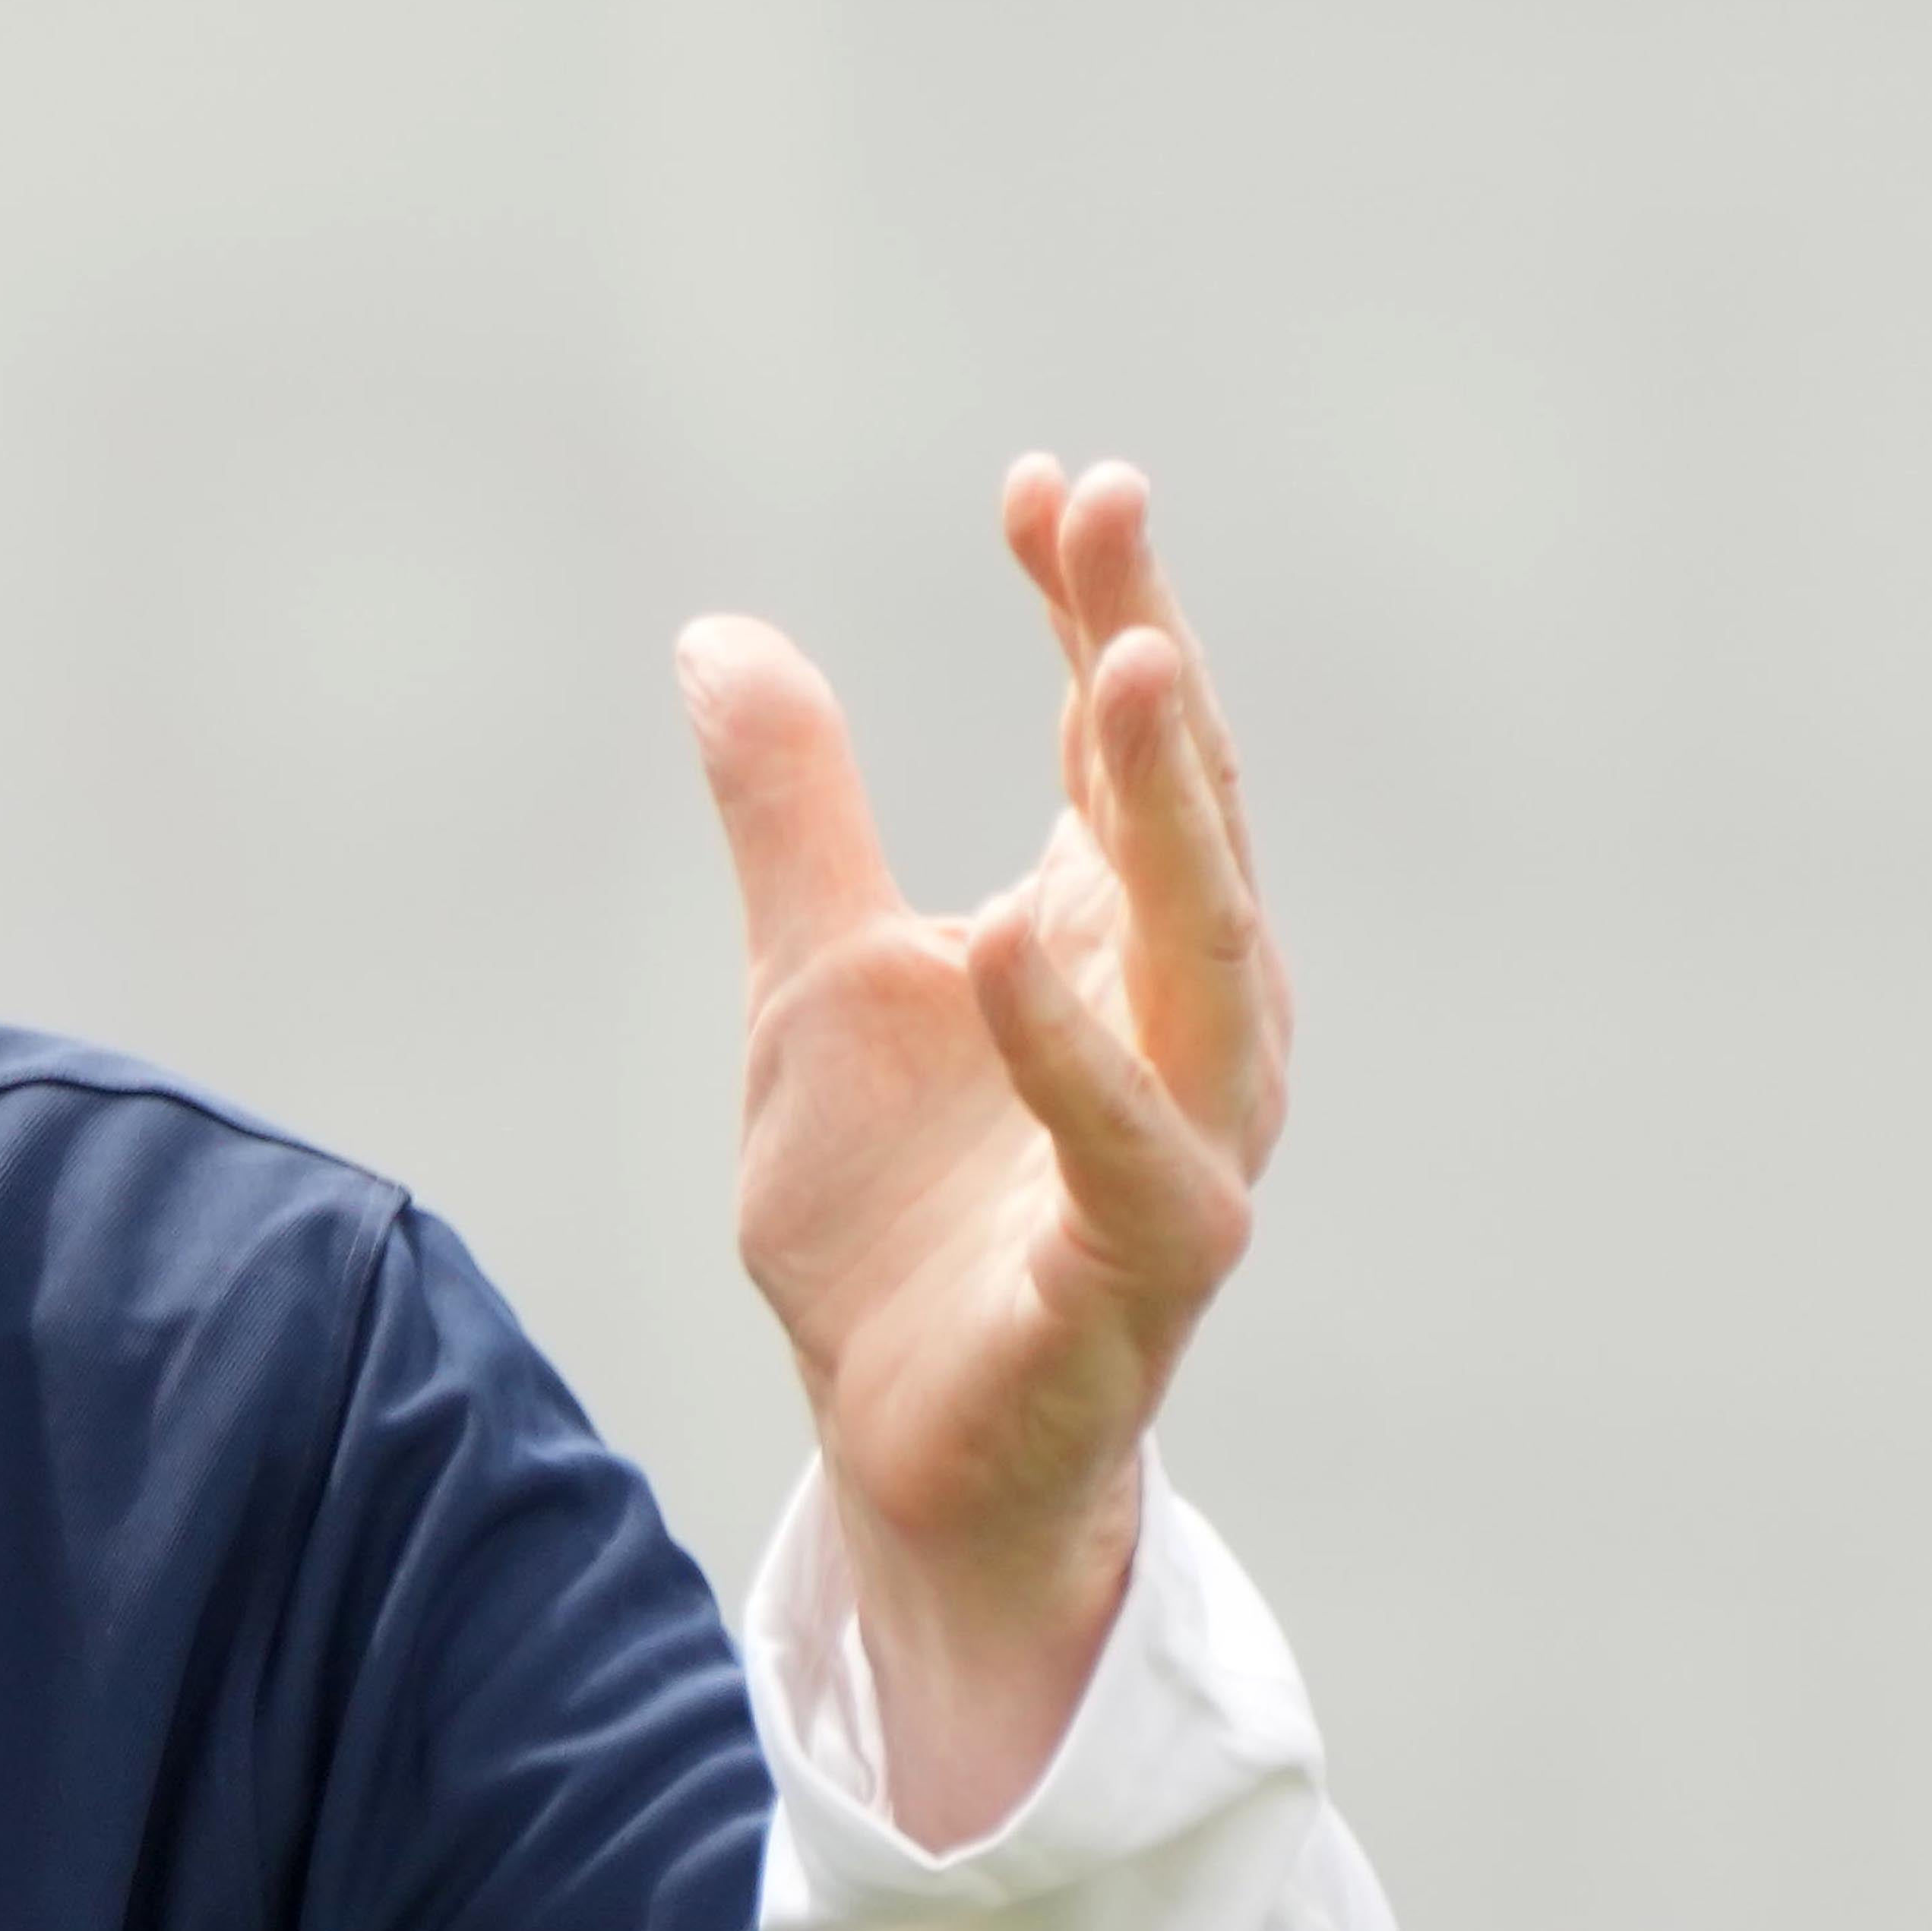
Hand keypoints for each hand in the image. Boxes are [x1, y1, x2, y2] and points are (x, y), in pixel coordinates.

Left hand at [679, 460, 1286, 1845]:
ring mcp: (1184, 1145)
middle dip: (1147, 663)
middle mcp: (1188, 1025)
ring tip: (1111, 667)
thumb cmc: (894, 1216)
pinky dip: (1075, 1050)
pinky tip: (1005, 944)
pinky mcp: (1144, 1269)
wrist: (901, 1446)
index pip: (1121, 748)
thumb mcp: (812, 981)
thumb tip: (722, 635)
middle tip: (1106, 524)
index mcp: (1118, 942)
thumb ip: (791, 817)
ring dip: (1164, 814)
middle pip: (1185, 813)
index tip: (1049, 485)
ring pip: (1209, 957)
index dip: (1097, 608)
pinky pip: (1138, 1151)